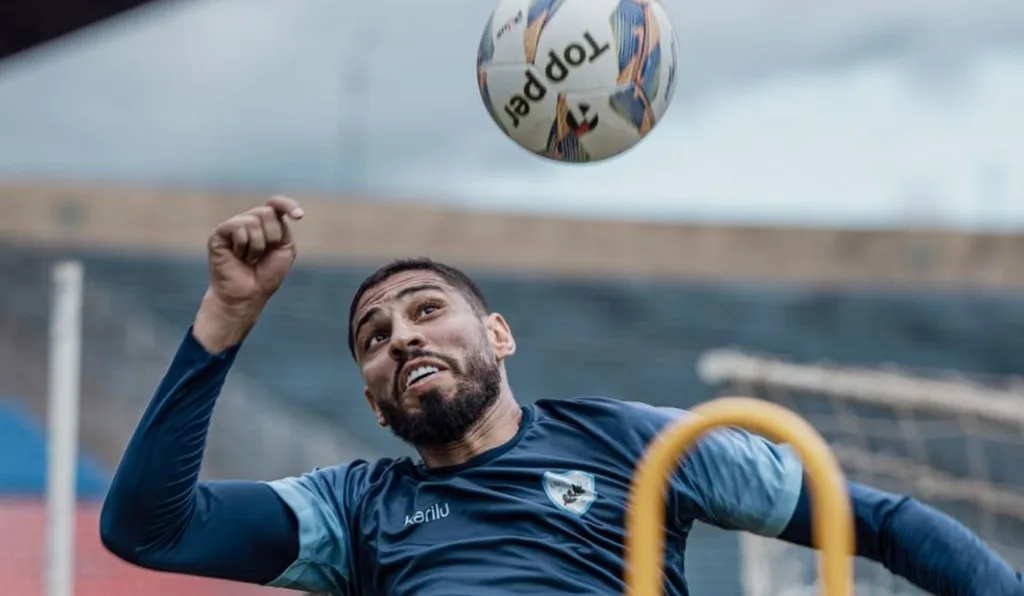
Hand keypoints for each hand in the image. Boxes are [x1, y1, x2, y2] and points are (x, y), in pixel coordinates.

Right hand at [193, 196, 303, 351]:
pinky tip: (237, 256)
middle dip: (272, 237)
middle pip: (267, 212)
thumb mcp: (283, 249)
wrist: (248, 295)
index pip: (276, 204)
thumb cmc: (265, 275)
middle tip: (262, 255)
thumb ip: (282, 227)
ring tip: (249, 259)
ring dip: (257, 246)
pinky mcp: (219, 233)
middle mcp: (248, 222)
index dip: (288, 205)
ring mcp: (232, 227)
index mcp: (265, 225)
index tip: (299, 217)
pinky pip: (238, 227)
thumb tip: (273, 209)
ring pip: (253, 221)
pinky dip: (243, 246)